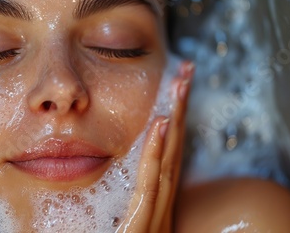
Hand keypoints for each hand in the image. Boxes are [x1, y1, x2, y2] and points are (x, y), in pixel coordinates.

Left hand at [116, 60, 193, 232]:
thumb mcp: (116, 220)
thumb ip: (118, 196)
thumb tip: (102, 166)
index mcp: (153, 200)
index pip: (164, 153)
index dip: (171, 120)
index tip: (173, 90)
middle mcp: (160, 203)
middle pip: (173, 148)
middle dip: (180, 109)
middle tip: (187, 72)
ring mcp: (155, 213)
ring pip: (169, 158)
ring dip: (175, 119)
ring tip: (181, 85)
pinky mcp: (143, 224)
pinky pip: (152, 183)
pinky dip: (158, 154)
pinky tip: (162, 126)